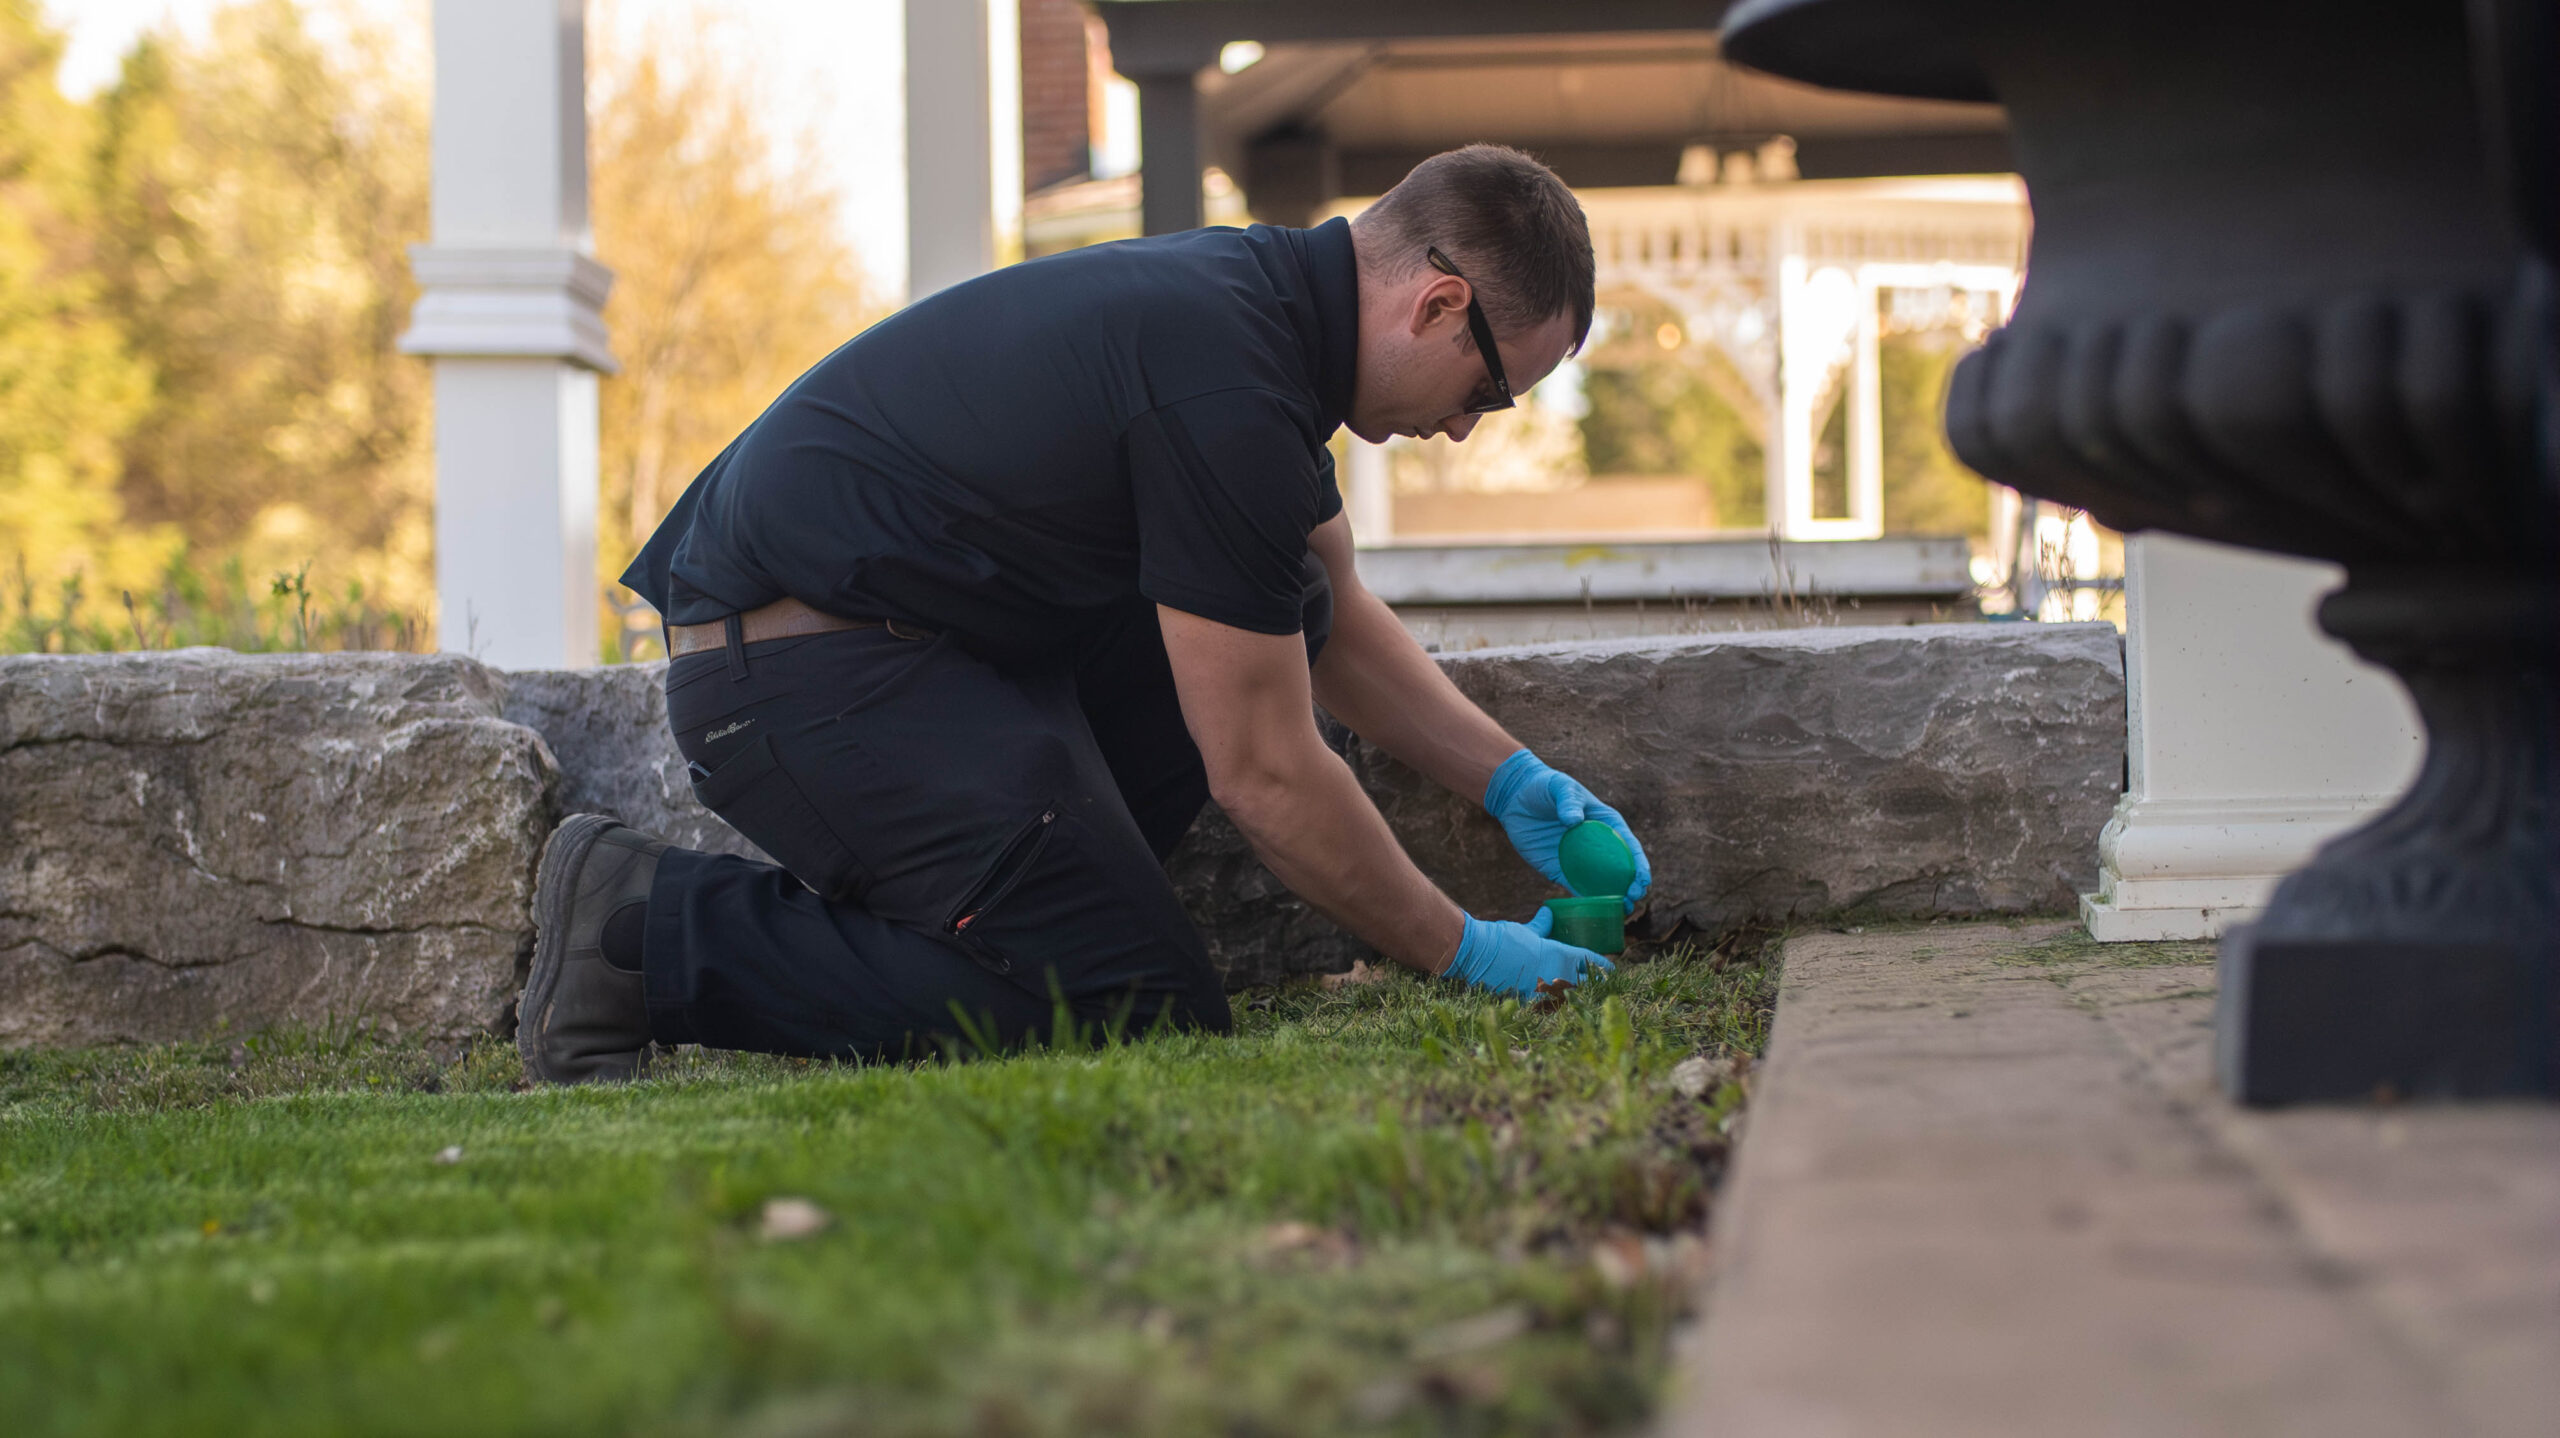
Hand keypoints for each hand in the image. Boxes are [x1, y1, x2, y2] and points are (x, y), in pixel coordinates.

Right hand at [1443, 909, 1615, 998]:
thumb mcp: (1528, 931)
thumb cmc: (1504, 938)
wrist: (1479, 954)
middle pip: (1585, 984)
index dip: (1604, 966)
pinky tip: (1549, 1002)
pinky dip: (1551, 1003)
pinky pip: (1547, 1006)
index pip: (1591, 962)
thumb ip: (1542, 926)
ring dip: (1572, 995)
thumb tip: (1549, 913)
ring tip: (1574, 993)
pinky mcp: (1529, 1004)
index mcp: (1561, 956)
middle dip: (1591, 984)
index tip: (1612, 968)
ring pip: (1567, 998)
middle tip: (1597, 983)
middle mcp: (1557, 976)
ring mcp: (1544, 993)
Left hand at [1482, 749, 1652, 911]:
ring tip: (1622, 912)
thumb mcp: (1560, 787)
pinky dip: (1587, 901)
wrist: (1516, 797)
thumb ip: (1568, 801)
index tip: (1644, 879)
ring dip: (1613, 898)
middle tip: (1634, 898)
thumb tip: (1574, 821)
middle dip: (1631, 885)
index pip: (1629, 846)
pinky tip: (1596, 913)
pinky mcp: (1560, 870)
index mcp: (1606, 823)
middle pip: (1621, 869)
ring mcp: (1580, 860)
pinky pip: (1576, 888)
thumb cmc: (1545, 787)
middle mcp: (1597, 844)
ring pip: (1602, 883)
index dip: (1639, 863)